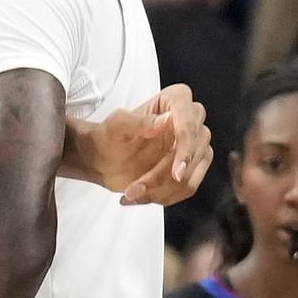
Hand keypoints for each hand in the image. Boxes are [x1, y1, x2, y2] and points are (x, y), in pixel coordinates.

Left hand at [87, 84, 211, 205]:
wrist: (103, 159)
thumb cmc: (108, 137)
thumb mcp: (117, 126)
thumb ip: (140, 121)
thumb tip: (167, 119)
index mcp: (175, 100)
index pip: (190, 123)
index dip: (186, 149)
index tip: (176, 172)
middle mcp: (191, 119)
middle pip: (193, 154)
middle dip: (164, 177)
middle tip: (135, 189)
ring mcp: (194, 144)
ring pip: (191, 175)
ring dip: (161, 191)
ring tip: (132, 193)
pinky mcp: (191, 166)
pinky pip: (189, 187)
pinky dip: (164, 197)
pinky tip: (140, 197)